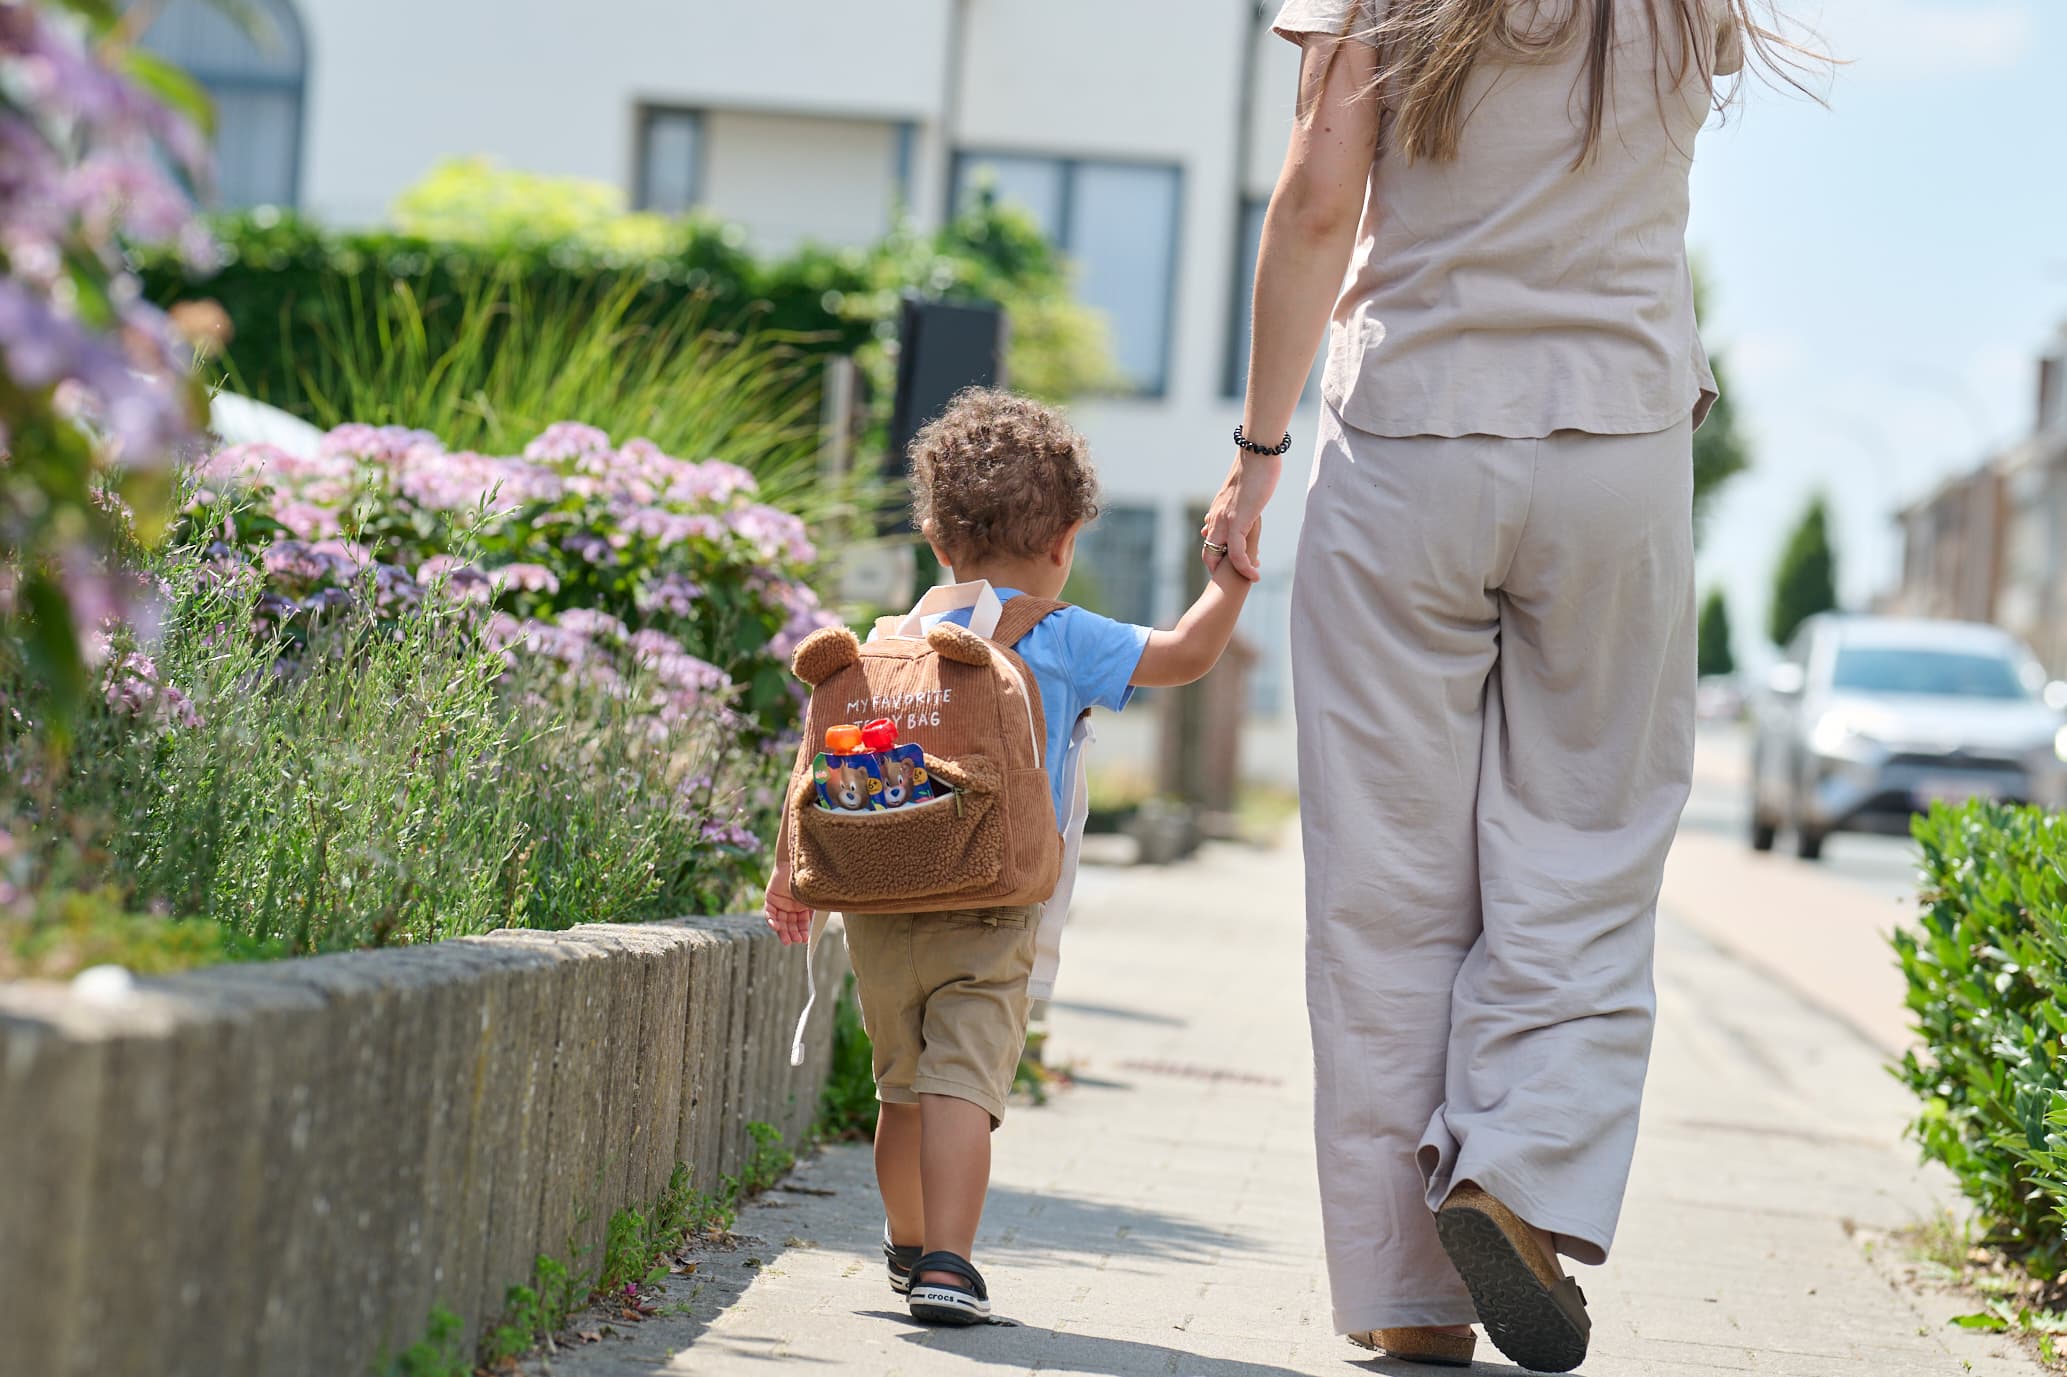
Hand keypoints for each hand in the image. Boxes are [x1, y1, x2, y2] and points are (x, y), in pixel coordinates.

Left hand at [764, 874, 812, 945]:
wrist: (798, 864)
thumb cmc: (808, 880)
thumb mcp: (813, 899)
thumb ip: (815, 911)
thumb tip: (818, 926)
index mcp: (801, 906)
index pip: (801, 923)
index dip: (803, 932)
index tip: (805, 939)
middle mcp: (790, 906)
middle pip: (790, 924)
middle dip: (793, 933)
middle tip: (795, 940)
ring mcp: (780, 903)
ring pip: (780, 921)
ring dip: (782, 931)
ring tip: (787, 940)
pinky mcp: (770, 898)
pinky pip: (769, 912)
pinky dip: (771, 921)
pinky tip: (776, 927)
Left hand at [1201, 450, 1282, 581]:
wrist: (1256, 455)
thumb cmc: (1254, 467)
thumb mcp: (1241, 490)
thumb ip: (1235, 503)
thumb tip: (1238, 508)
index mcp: (1217, 510)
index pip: (1210, 539)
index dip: (1218, 555)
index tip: (1233, 563)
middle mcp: (1217, 517)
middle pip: (1208, 552)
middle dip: (1220, 569)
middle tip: (1239, 577)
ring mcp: (1225, 521)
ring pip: (1220, 556)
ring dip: (1235, 571)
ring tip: (1251, 578)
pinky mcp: (1238, 522)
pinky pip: (1237, 553)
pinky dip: (1244, 567)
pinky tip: (1255, 573)